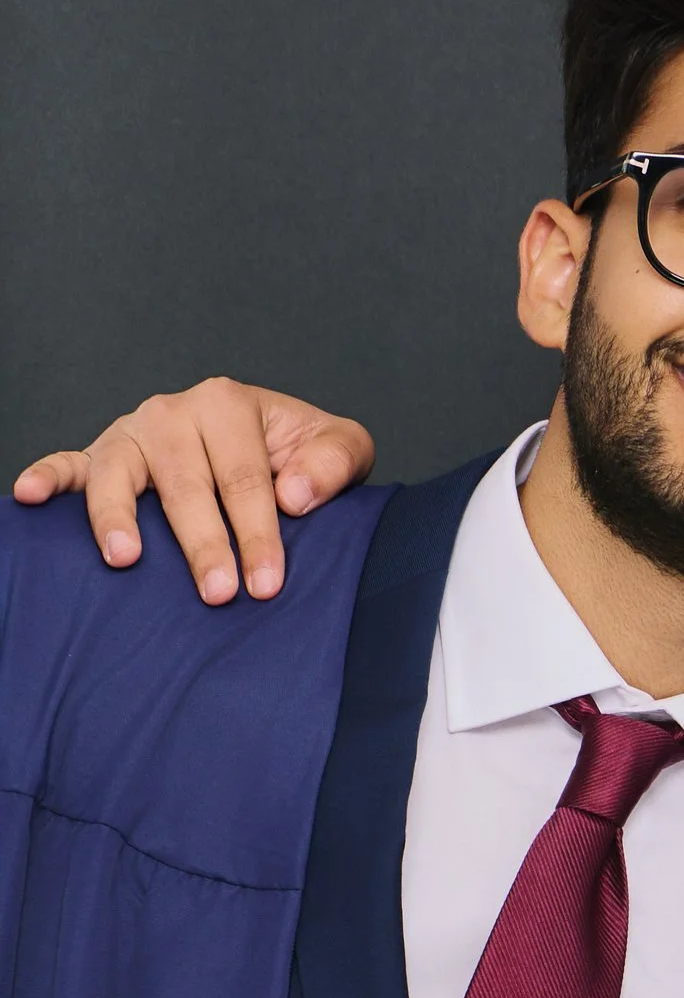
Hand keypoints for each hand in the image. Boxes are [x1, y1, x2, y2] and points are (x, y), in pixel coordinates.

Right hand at [12, 380, 375, 604]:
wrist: (269, 447)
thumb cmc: (300, 457)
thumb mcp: (339, 449)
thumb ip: (333, 462)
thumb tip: (296, 495)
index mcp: (229, 404)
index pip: (245, 477)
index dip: (258, 532)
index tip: (267, 583)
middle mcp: (174, 412)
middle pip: (185, 483)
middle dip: (203, 541)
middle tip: (219, 593)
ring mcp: (133, 435)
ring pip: (120, 474)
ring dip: (118, 516)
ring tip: (125, 557)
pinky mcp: (102, 456)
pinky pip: (69, 463)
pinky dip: (48, 477)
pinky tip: (28, 496)